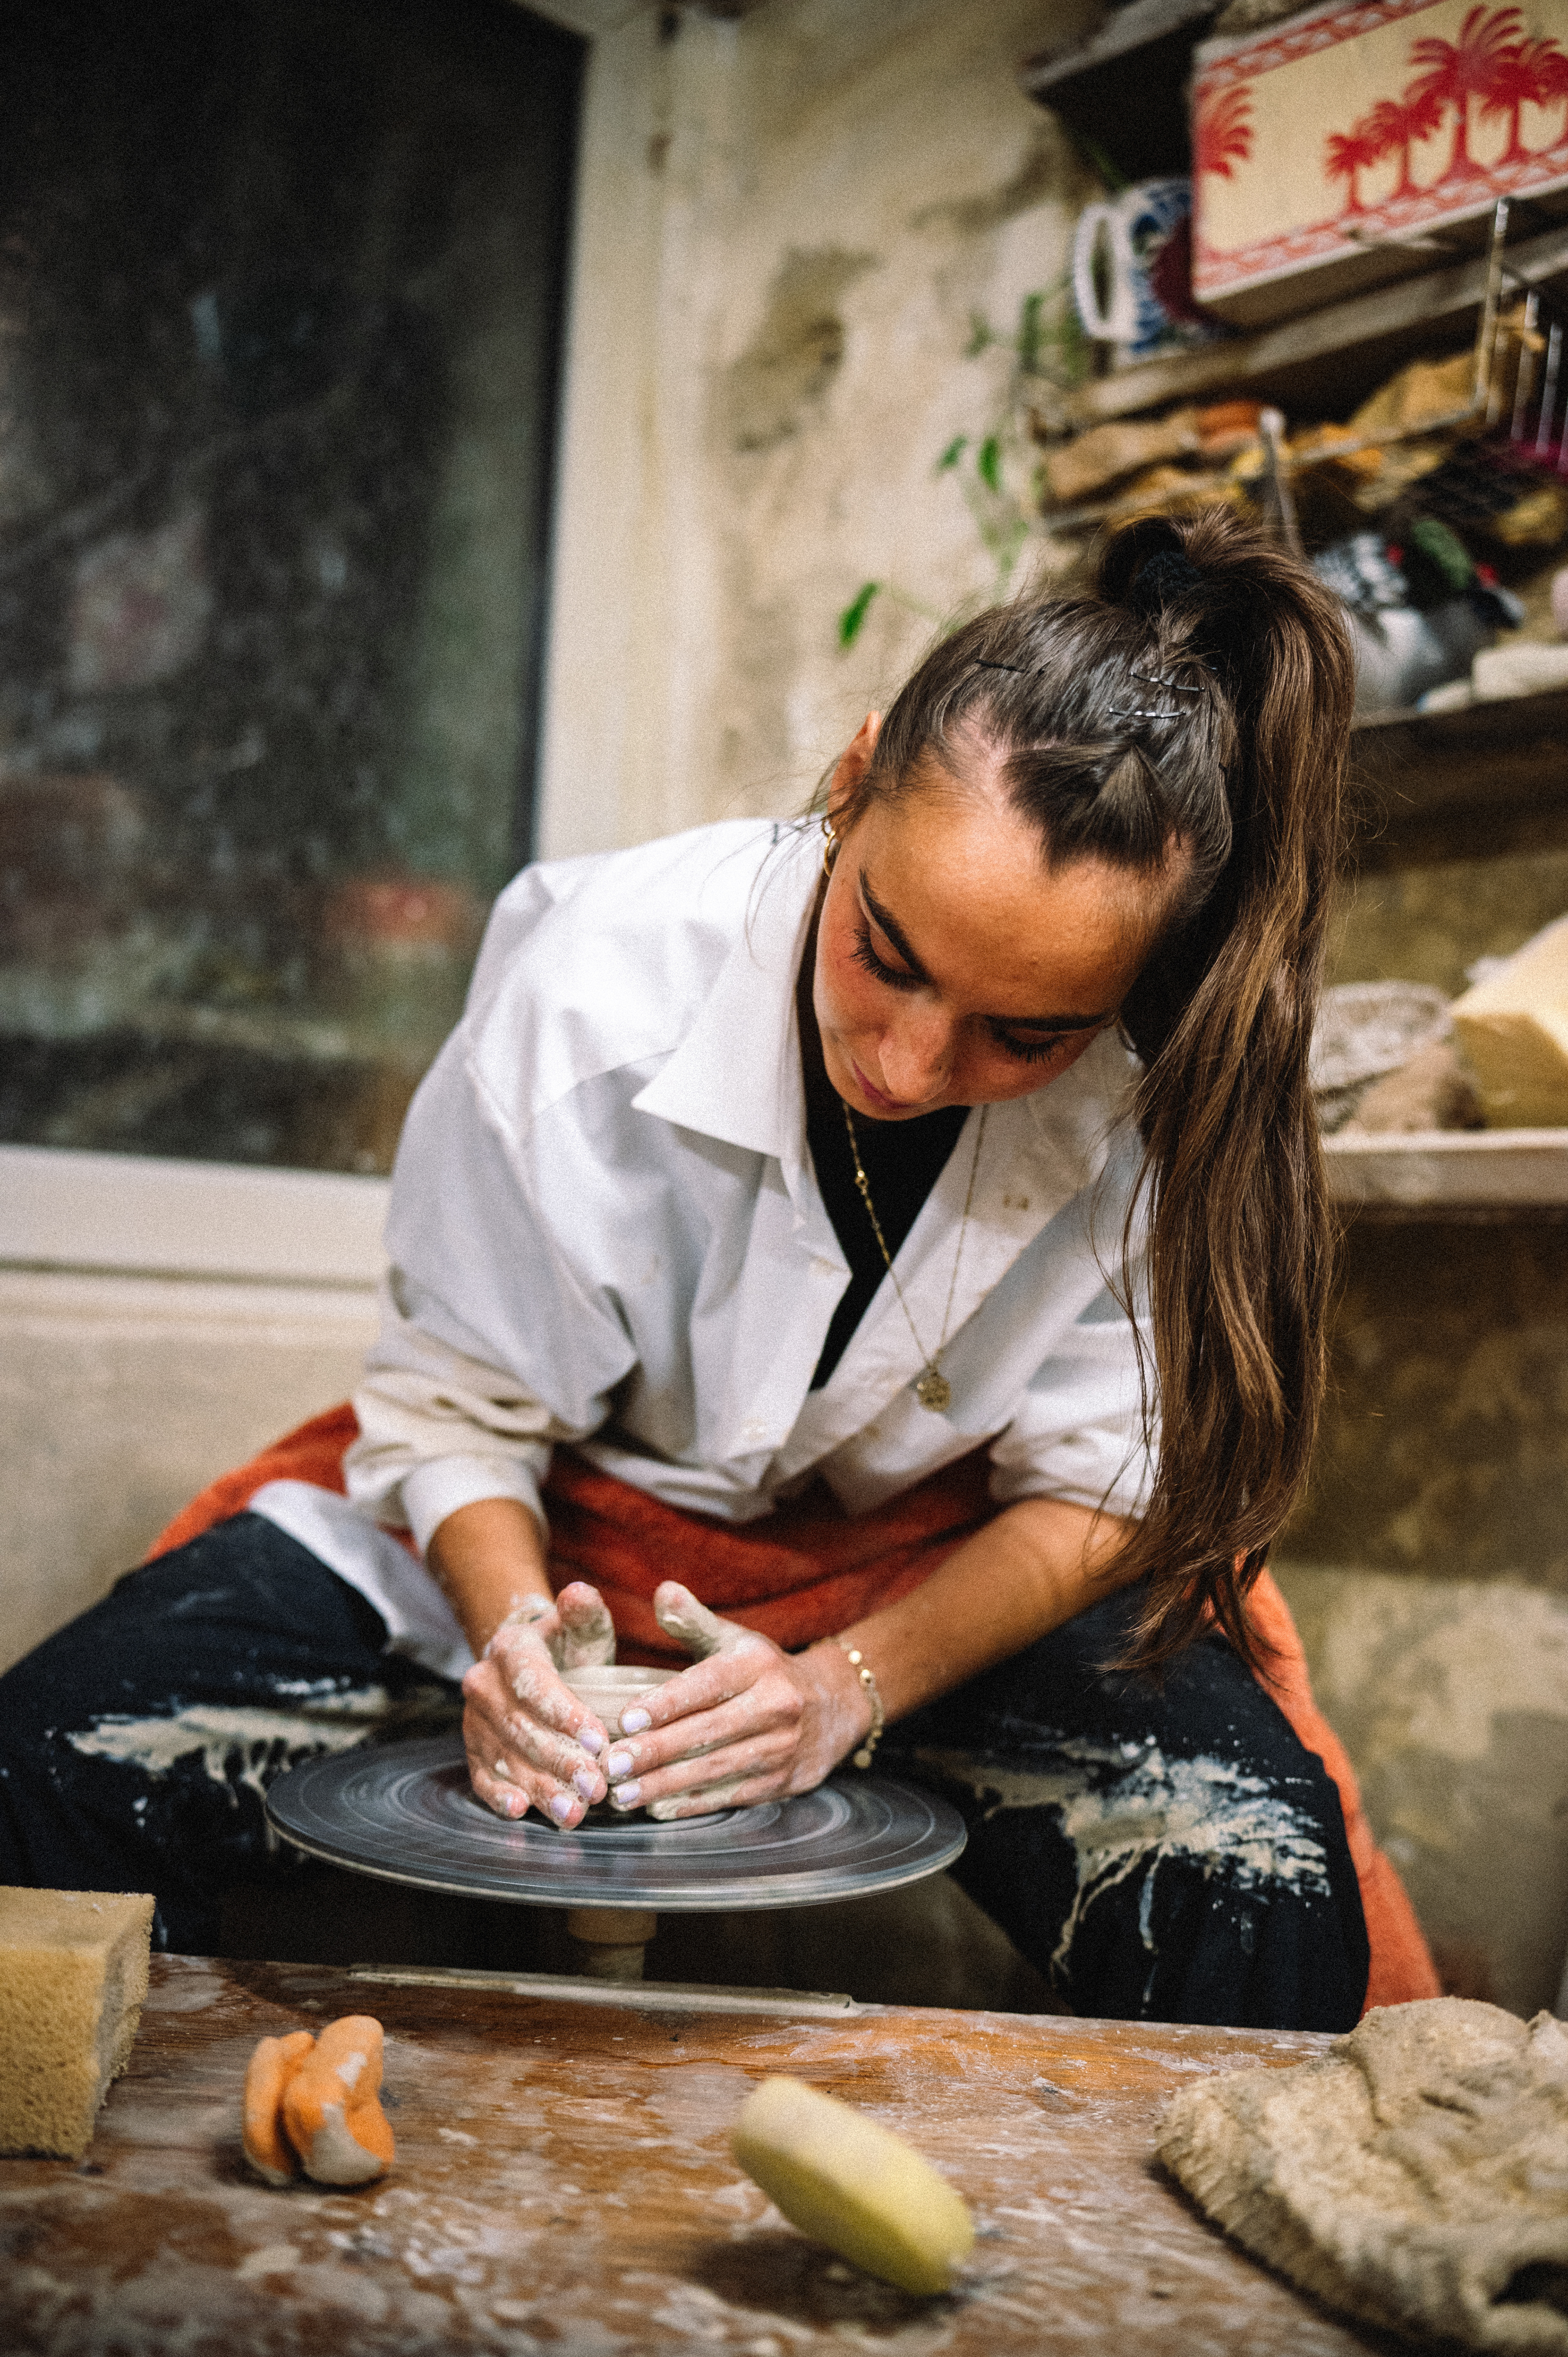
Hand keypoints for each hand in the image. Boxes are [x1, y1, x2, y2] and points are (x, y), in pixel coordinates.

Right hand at [459, 1581, 616, 1827]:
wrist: (527, 1661)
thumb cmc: (565, 1646)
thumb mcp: (580, 1625)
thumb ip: (583, 1611)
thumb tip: (580, 1593)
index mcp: (511, 1649)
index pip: (536, 1685)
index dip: (566, 1715)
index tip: (599, 1741)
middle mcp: (484, 1684)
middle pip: (522, 1729)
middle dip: (561, 1762)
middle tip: (597, 1787)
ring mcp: (475, 1720)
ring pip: (507, 1758)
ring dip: (540, 1788)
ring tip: (574, 1813)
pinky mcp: (473, 1749)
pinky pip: (481, 1776)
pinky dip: (499, 1796)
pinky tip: (522, 1810)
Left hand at [599, 1582, 872, 1821]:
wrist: (834, 1706)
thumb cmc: (764, 1670)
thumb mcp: (734, 1640)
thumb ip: (693, 1620)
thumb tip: (661, 1590)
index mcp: (757, 1666)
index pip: (706, 1685)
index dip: (665, 1703)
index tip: (625, 1720)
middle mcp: (775, 1706)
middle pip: (706, 1733)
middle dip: (655, 1752)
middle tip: (611, 1765)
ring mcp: (782, 1748)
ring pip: (715, 1770)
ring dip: (666, 1785)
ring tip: (623, 1794)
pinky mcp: (783, 1782)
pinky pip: (731, 1796)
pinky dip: (693, 1805)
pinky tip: (658, 1809)